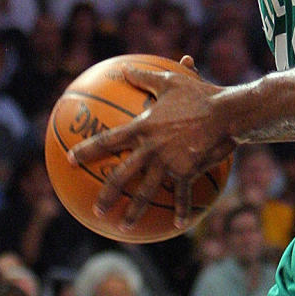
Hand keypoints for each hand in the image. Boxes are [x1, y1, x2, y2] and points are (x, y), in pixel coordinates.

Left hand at [68, 56, 234, 230]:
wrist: (224, 112)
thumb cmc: (198, 94)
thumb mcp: (171, 81)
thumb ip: (146, 78)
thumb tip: (126, 68)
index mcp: (143, 128)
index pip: (109, 140)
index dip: (87, 149)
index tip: (70, 159)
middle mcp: (151, 148)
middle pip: (122, 175)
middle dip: (107, 194)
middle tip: (96, 209)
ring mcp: (167, 163)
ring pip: (145, 192)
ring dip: (134, 212)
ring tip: (124, 227)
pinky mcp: (186, 172)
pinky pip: (181, 195)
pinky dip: (180, 210)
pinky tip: (178, 225)